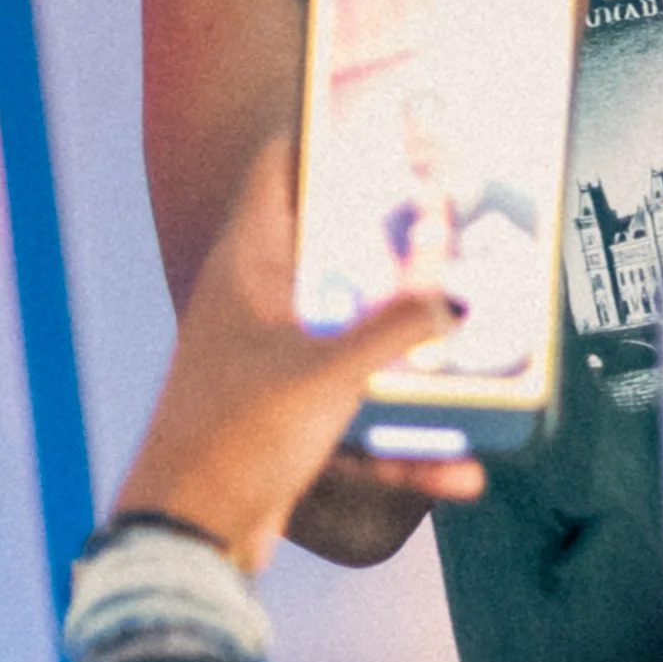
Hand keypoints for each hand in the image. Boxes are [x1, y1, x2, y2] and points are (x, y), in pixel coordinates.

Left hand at [116, 139, 472, 567]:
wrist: (188, 539)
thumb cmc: (234, 438)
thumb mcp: (329, 374)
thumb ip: (396, 332)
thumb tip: (453, 304)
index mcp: (246, 269)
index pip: (278, 174)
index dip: (322, 139)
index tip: (379, 121)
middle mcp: (255, 307)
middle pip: (334, 256)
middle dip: (395, 253)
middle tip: (454, 232)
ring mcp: (270, 366)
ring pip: (355, 344)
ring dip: (411, 365)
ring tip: (474, 363)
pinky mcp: (287, 423)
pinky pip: (358, 418)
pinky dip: (403, 444)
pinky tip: (455, 470)